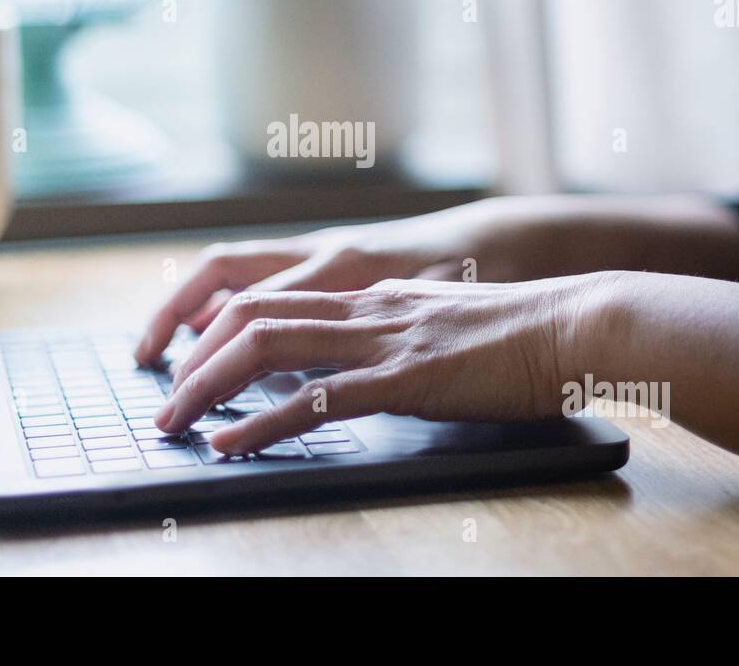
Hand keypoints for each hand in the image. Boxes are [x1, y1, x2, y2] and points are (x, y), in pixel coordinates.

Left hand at [151, 275, 608, 453]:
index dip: (214, 322)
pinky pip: (317, 400)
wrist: (577, 323)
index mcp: (371, 295)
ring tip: (174, 421)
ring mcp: (383, 339)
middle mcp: (365, 307)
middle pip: (250, 314)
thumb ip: (396, 334)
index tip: (183, 358)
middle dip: (192, 355)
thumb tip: (364, 365)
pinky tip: (231, 444)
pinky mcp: (406, 379)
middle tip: (161, 398)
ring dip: (208, 384)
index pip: (270, 295)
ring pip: (268, 347)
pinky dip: (263, 424)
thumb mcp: (443, 322)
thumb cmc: (522, 333)